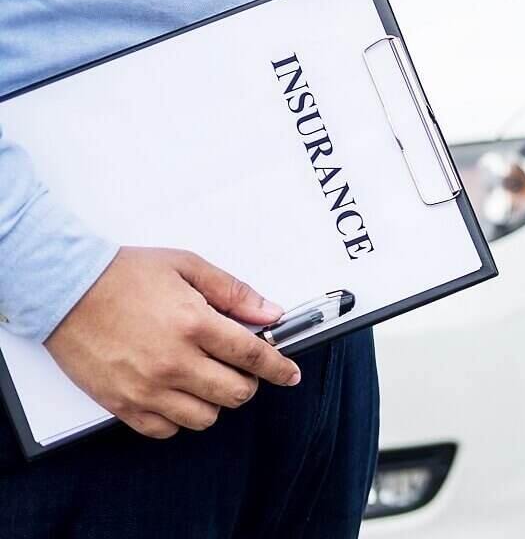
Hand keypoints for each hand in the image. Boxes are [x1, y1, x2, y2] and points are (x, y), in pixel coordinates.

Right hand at [44, 247, 301, 438]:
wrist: (63, 287)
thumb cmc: (121, 274)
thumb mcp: (187, 266)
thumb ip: (234, 292)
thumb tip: (270, 313)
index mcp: (195, 325)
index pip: (254, 357)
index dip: (279, 368)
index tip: (290, 374)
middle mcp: (174, 362)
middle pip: (235, 394)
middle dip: (248, 383)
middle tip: (240, 370)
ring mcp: (146, 388)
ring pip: (205, 417)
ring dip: (214, 402)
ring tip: (205, 380)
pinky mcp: (120, 403)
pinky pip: (165, 430)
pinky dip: (178, 418)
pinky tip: (176, 395)